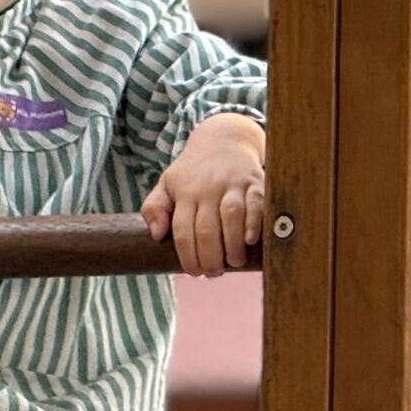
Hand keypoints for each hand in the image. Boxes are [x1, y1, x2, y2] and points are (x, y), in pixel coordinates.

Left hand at [142, 113, 265, 276]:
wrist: (224, 138)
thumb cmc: (193, 170)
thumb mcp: (167, 184)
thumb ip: (154, 208)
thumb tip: (156, 235)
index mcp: (185, 192)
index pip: (183, 232)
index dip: (188, 257)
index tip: (194, 272)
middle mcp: (208, 188)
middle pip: (207, 230)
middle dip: (210, 259)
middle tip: (213, 272)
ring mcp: (233, 184)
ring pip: (231, 217)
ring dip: (232, 246)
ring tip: (233, 262)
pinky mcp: (255, 182)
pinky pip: (256, 205)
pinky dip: (254, 224)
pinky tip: (250, 242)